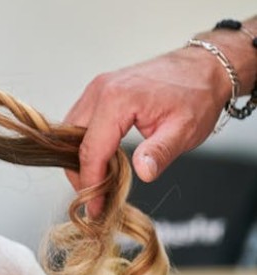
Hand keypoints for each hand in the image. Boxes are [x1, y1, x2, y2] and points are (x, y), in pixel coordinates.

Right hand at [64, 46, 229, 215]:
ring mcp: (96, 89)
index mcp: (116, 100)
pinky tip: (104, 158)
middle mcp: (99, 91)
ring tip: (101, 181)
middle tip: (97, 198)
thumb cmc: (196, 95)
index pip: (91, 150)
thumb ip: (160, 152)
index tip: (95, 207)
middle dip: (80, 173)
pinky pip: (80, 121)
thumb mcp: (184, 130)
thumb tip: (142, 174)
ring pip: (71, 132)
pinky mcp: (99, 90)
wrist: (203, 67)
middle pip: (72, 142)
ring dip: (81, 158)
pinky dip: (86, 143)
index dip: (90, 183)